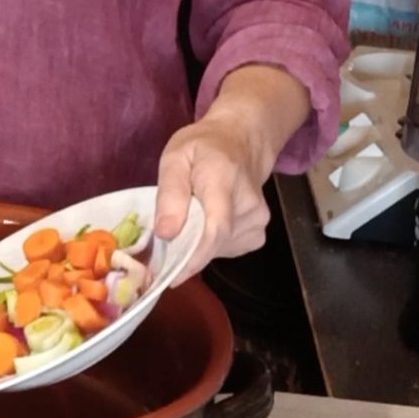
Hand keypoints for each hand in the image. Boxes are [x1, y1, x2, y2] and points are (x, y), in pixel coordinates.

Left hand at [153, 64, 310, 285]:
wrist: (240, 141)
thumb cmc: (203, 148)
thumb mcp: (175, 158)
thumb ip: (170, 194)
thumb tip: (165, 234)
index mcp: (224, 180)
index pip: (216, 229)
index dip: (192, 258)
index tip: (169, 276)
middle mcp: (248, 204)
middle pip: (214, 244)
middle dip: (184, 255)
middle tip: (161, 252)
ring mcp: (257, 221)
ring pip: (218, 250)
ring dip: (195, 248)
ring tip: (185, 224)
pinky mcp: (257, 234)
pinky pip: (226, 250)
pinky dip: (208, 246)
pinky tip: (204, 225)